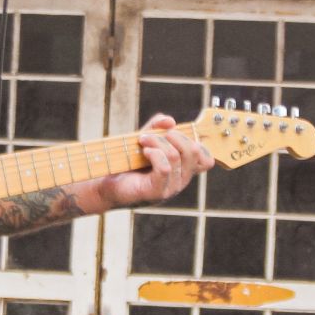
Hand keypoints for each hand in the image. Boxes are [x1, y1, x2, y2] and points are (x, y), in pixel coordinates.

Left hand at [98, 114, 213, 208]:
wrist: (108, 182)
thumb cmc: (127, 161)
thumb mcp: (146, 138)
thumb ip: (158, 126)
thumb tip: (170, 121)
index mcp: (183, 169)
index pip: (207, 160)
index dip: (200, 143)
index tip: (179, 134)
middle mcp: (181, 180)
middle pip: (194, 151)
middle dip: (174, 135)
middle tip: (154, 134)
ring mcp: (171, 188)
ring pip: (176, 156)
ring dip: (157, 142)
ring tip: (143, 140)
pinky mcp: (157, 192)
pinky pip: (165, 168)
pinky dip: (154, 154)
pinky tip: (144, 152)